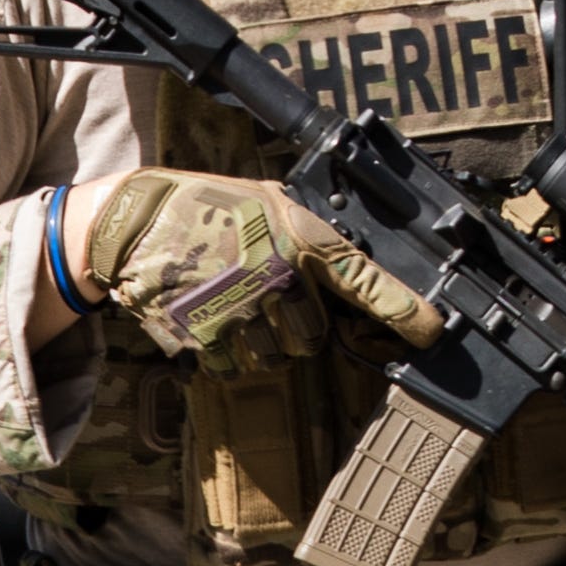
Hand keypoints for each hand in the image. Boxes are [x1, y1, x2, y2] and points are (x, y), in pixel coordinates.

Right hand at [66, 169, 445, 355]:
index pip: (363, 279)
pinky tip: (210, 320)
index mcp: (297, 239)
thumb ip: (306, 228)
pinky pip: (235, 366)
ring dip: (261, 343)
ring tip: (233, 306)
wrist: (134, 223)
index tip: (431, 330)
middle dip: (297, 329)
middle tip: (269, 304)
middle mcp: (276, 277)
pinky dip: (226, 353)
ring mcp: (242, 311)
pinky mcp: (207, 336)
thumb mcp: (267, 200)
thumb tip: (345, 255)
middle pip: (314, 337)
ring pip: (276, 357)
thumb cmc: (204, 204)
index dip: (403, 309)